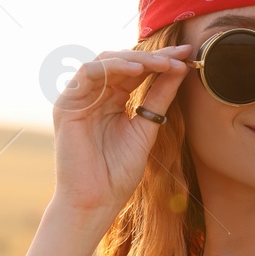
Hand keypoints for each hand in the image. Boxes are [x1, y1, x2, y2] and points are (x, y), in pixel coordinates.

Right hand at [49, 42, 194, 218]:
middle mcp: (95, 96)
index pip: (137, 72)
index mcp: (112, 101)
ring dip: (135, 58)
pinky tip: (136, 69)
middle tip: (180, 54)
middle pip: (123, 63)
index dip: (162, 62)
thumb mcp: (146, 128)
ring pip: (105, 62)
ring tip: (162, 63)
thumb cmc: (118, 173)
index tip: (188, 55)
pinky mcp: (67, 104)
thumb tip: (180, 69)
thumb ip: (159, 98)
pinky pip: (88, 73)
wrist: (96, 201)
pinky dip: (112, 66)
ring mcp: (79, 99)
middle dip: (154, 57)